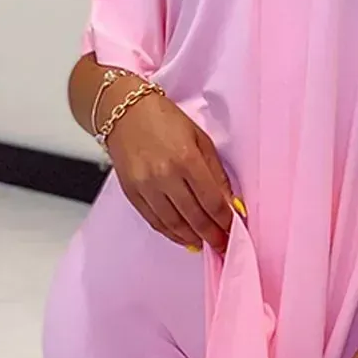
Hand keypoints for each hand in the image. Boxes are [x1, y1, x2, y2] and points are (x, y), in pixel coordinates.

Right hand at [107, 92, 233, 252]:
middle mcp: (165, 176)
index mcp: (187, 160)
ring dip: (192, 238)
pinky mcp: (132, 193)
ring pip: (173, 224)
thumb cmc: (164, 120)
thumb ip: (216, 173)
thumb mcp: (200, 139)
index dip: (225, 221)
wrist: (124, 111)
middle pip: (194, 217)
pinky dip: (171, 233)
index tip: (234, 231)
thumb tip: (230, 202)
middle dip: (212, 235)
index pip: (212, 201)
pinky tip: (183, 237)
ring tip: (206, 244)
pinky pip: (154, 221)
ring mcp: (146, 187)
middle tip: (224, 245)